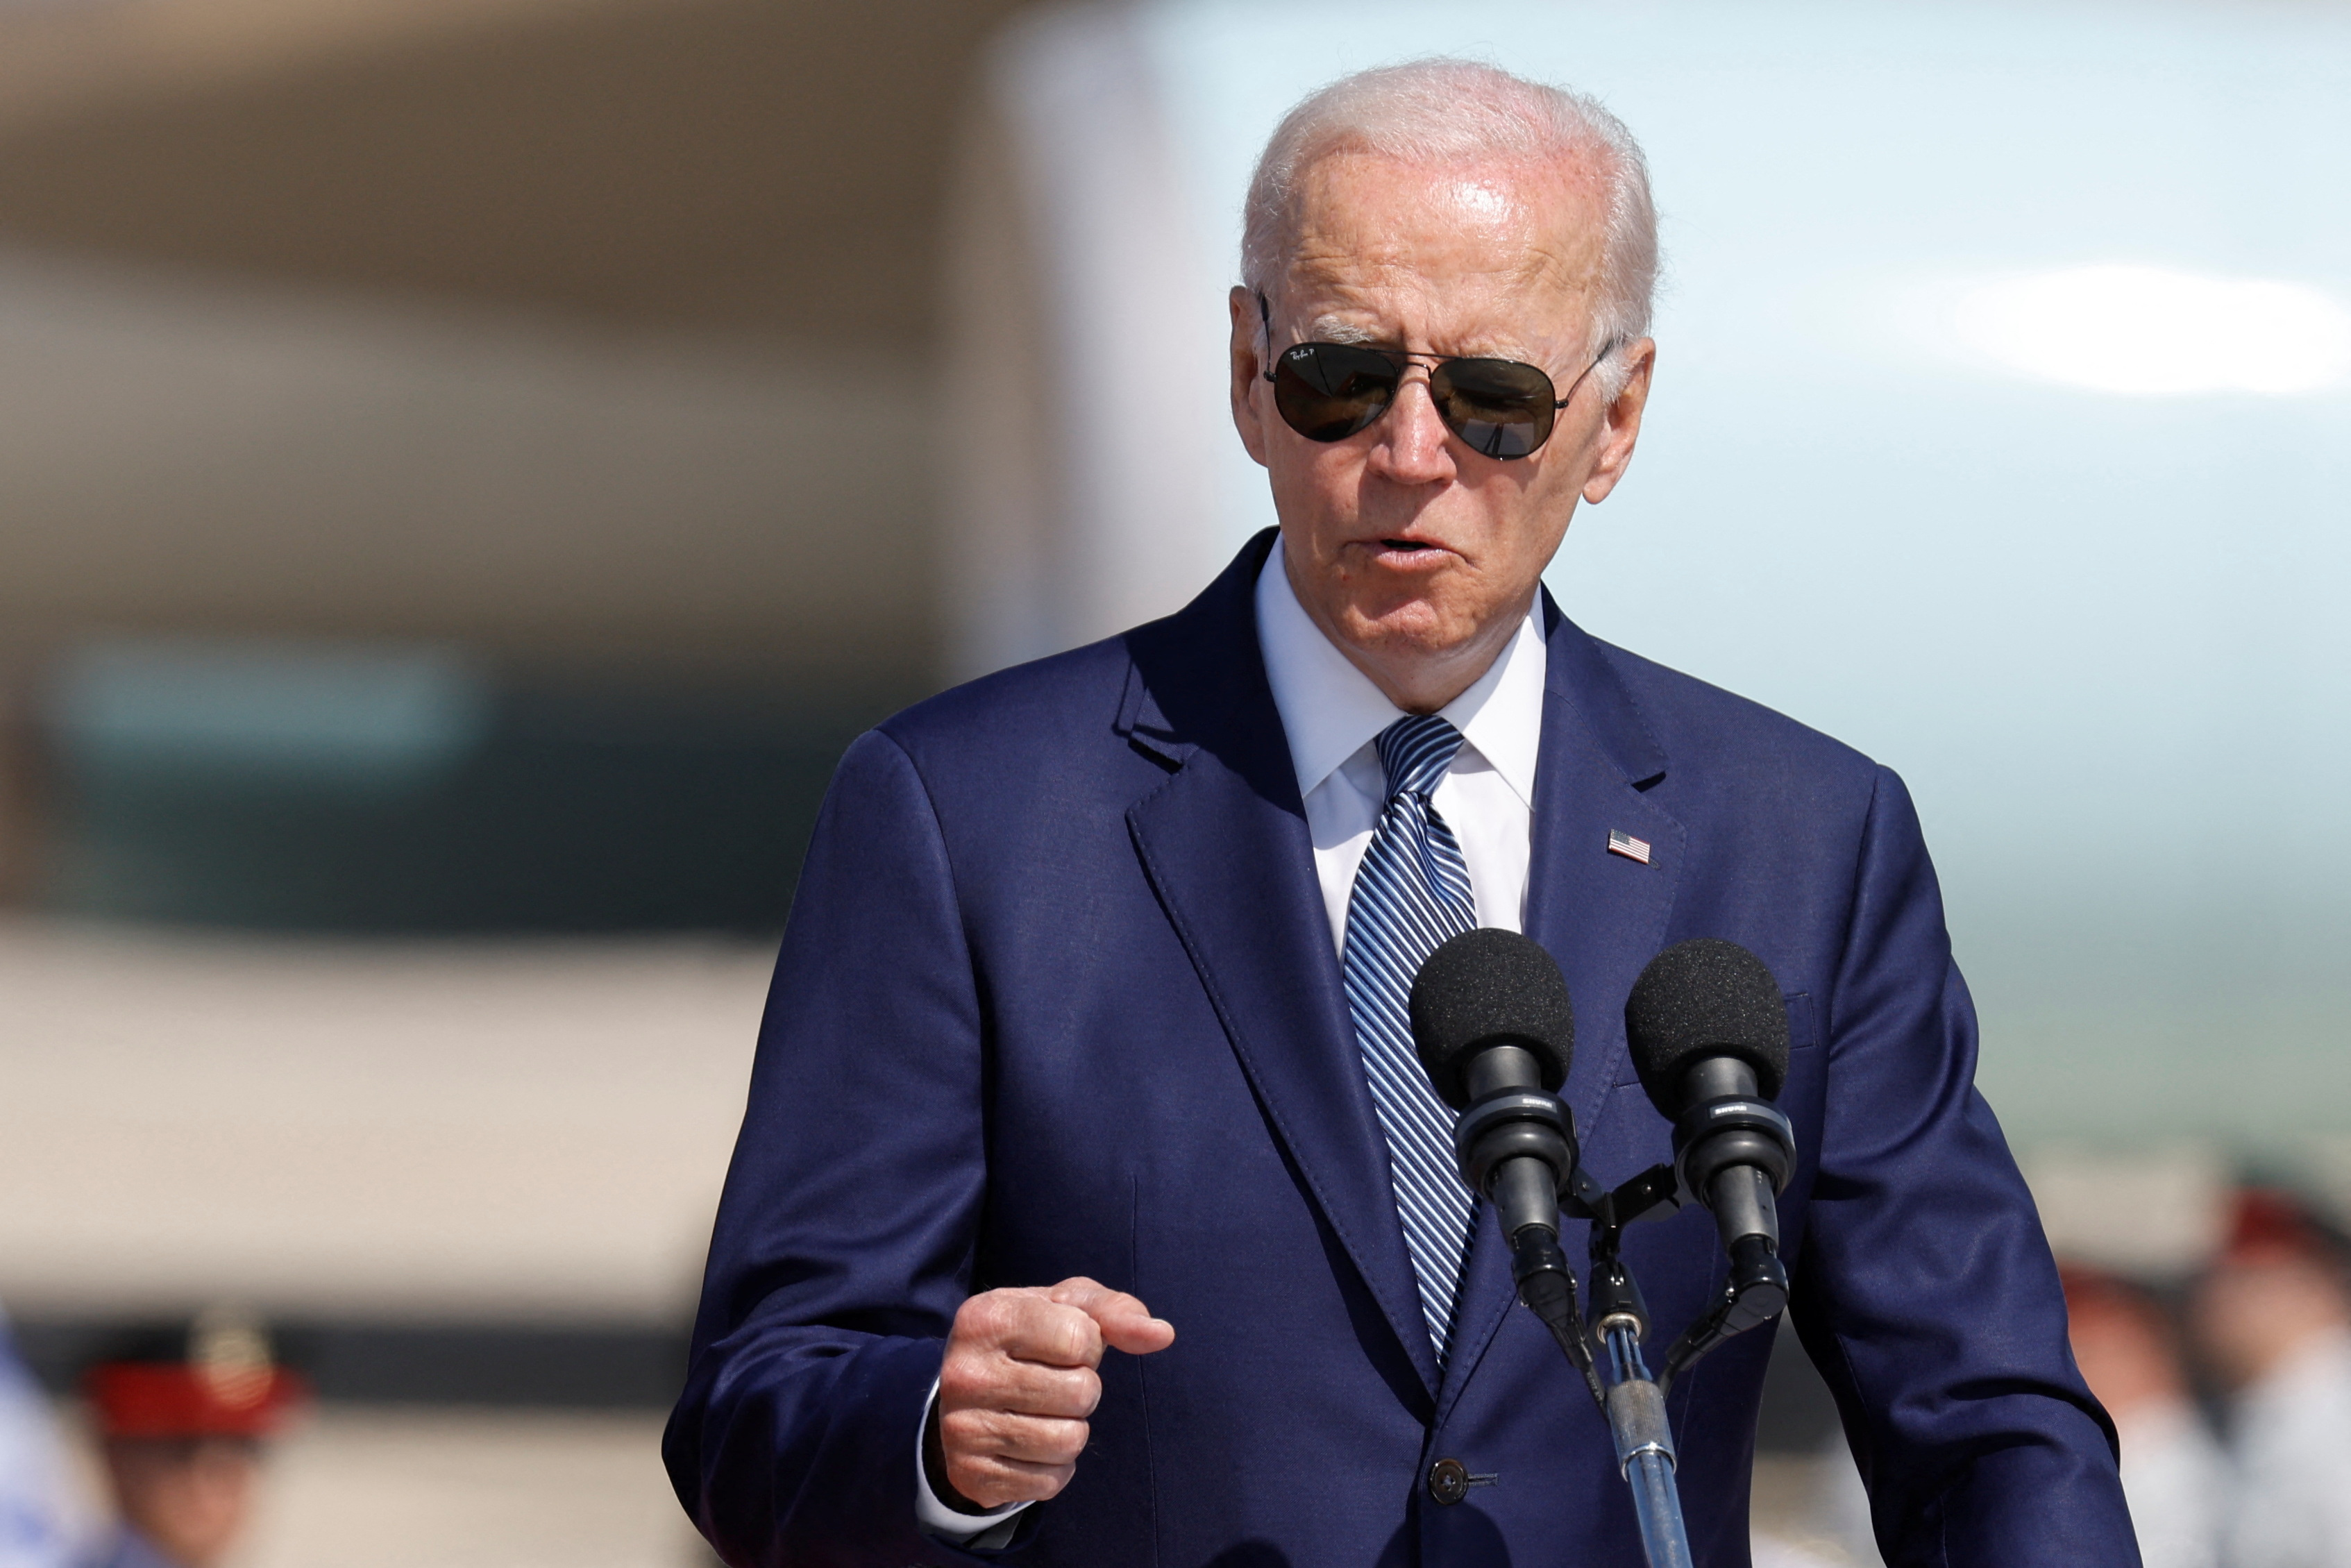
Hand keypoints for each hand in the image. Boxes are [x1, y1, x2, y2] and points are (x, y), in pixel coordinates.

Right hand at [934, 1276, 1174, 1509]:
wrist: (965, 1396)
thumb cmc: (1029, 1339)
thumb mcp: (1065, 1309)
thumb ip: (1114, 1312)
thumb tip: (1162, 1334)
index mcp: (986, 1318)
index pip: (1080, 1337)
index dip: (1088, 1345)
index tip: (1063, 1346)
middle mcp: (964, 1373)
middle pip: (1080, 1392)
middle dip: (1083, 1388)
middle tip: (1054, 1383)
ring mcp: (963, 1429)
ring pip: (1068, 1441)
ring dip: (1072, 1429)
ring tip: (1044, 1414)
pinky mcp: (972, 1475)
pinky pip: (1050, 1481)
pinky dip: (1055, 1466)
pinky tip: (1029, 1445)